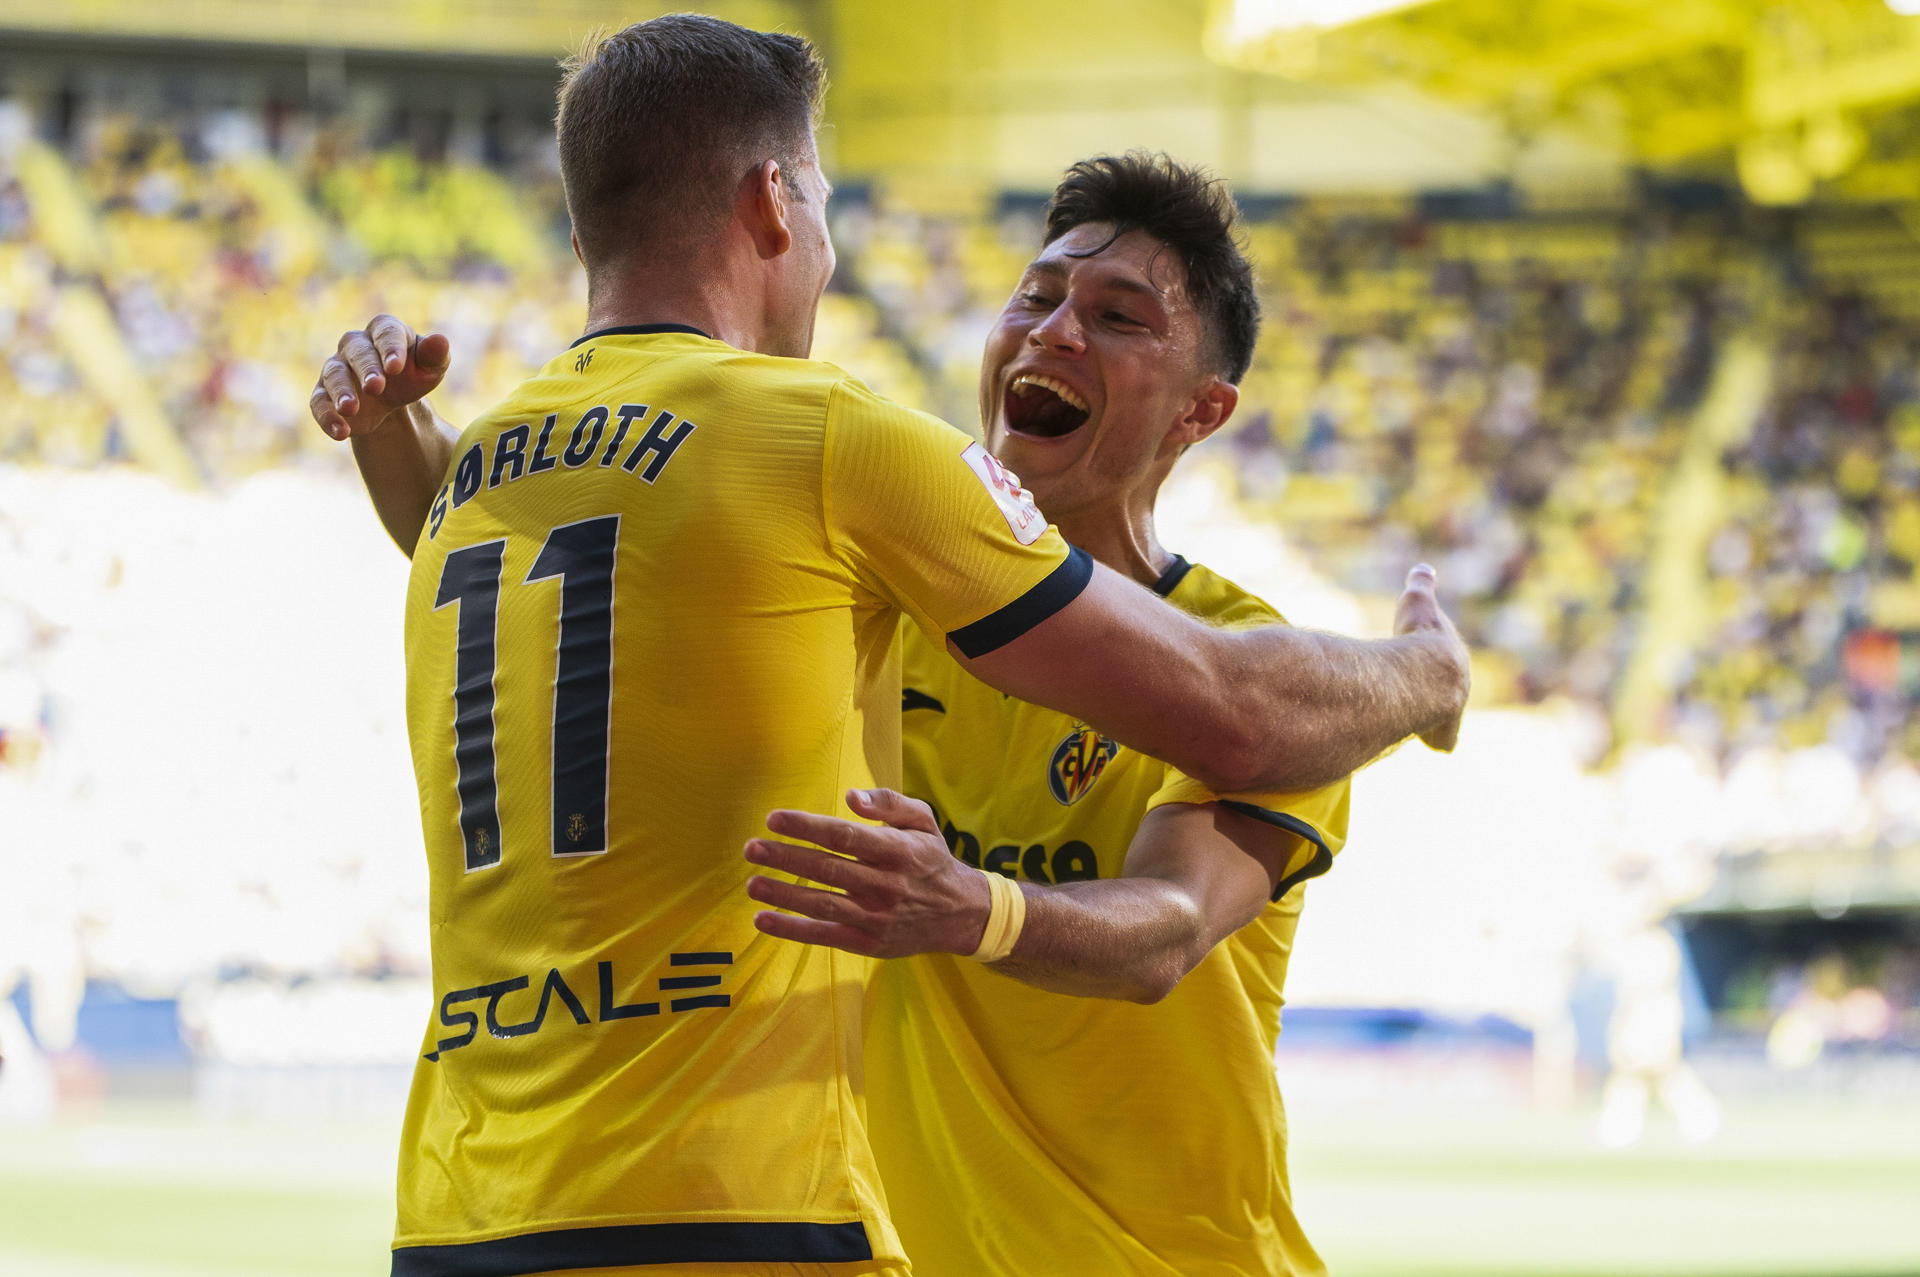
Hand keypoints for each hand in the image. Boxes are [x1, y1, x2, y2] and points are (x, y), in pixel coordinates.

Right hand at [309, 314, 450, 440]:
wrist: (392, 401)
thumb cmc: (413, 374)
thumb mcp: (431, 367)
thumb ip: (435, 355)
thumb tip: (440, 340)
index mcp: (383, 331)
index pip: (385, 332)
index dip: (390, 348)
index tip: (396, 368)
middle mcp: (355, 345)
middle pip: (357, 352)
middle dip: (366, 369)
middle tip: (376, 388)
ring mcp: (337, 369)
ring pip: (334, 375)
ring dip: (341, 392)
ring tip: (350, 409)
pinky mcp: (324, 394)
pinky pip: (319, 403)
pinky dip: (327, 417)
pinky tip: (341, 432)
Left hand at [744, 788, 991, 957]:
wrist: (960, 914)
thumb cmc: (932, 859)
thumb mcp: (923, 821)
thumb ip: (889, 802)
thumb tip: (851, 797)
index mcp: (898, 851)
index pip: (844, 836)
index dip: (807, 827)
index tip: (775, 818)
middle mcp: (886, 885)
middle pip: (828, 870)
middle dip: (786, 858)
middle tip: (751, 848)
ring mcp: (876, 917)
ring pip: (822, 905)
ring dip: (783, 895)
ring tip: (751, 883)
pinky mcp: (868, 943)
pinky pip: (824, 936)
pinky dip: (792, 930)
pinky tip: (763, 920)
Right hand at [1393, 563, 1469, 751]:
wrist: (1429, 674)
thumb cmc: (1419, 638)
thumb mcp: (1416, 603)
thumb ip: (1420, 585)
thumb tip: (1423, 568)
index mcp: (1453, 658)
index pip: (1446, 660)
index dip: (1431, 662)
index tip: (1418, 665)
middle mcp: (1460, 687)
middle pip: (1446, 691)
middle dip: (1430, 692)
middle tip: (1413, 691)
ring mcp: (1454, 712)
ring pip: (1443, 718)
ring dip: (1428, 718)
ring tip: (1412, 718)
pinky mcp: (1446, 736)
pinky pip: (1442, 742)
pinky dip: (1434, 740)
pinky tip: (1423, 739)